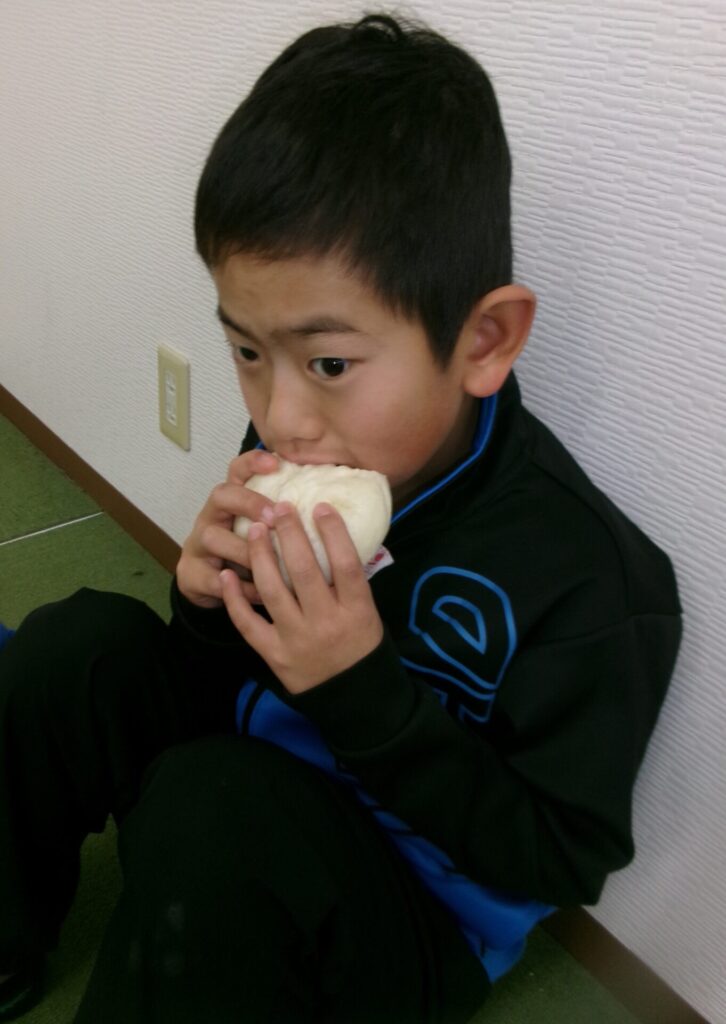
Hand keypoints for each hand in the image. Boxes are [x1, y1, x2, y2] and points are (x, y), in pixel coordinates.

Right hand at [176, 450, 278, 608]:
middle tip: (274, 517)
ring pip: (213, 537)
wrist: (206, 583)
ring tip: (271, 563)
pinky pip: (213, 578)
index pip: (237, 470)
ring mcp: (199, 544)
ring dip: (244, 549)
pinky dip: (239, 587)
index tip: (276, 463)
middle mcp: (212, 516)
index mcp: (232, 500)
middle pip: (221, 495)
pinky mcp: (192, 573)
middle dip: (249, 503)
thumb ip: (285, 518)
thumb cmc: (245, 550)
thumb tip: (332, 511)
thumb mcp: (262, 530)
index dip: (253, 463)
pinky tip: (261, 594)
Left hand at [220, 501, 383, 693]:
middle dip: (289, 534)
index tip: (319, 506)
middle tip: (279, 508)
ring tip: (254, 529)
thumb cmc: (362, 645)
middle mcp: (326, 623)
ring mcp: (297, 639)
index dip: (332, 532)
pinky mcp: (275, 654)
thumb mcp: (369, 613)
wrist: (353, 696)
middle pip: (305, 570)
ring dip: (261, 555)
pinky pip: (249, 623)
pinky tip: (227, 574)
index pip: (345, 563)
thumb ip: (352, 581)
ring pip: (273, 590)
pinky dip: (235, 598)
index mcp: (357, 611)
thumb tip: (333, 536)